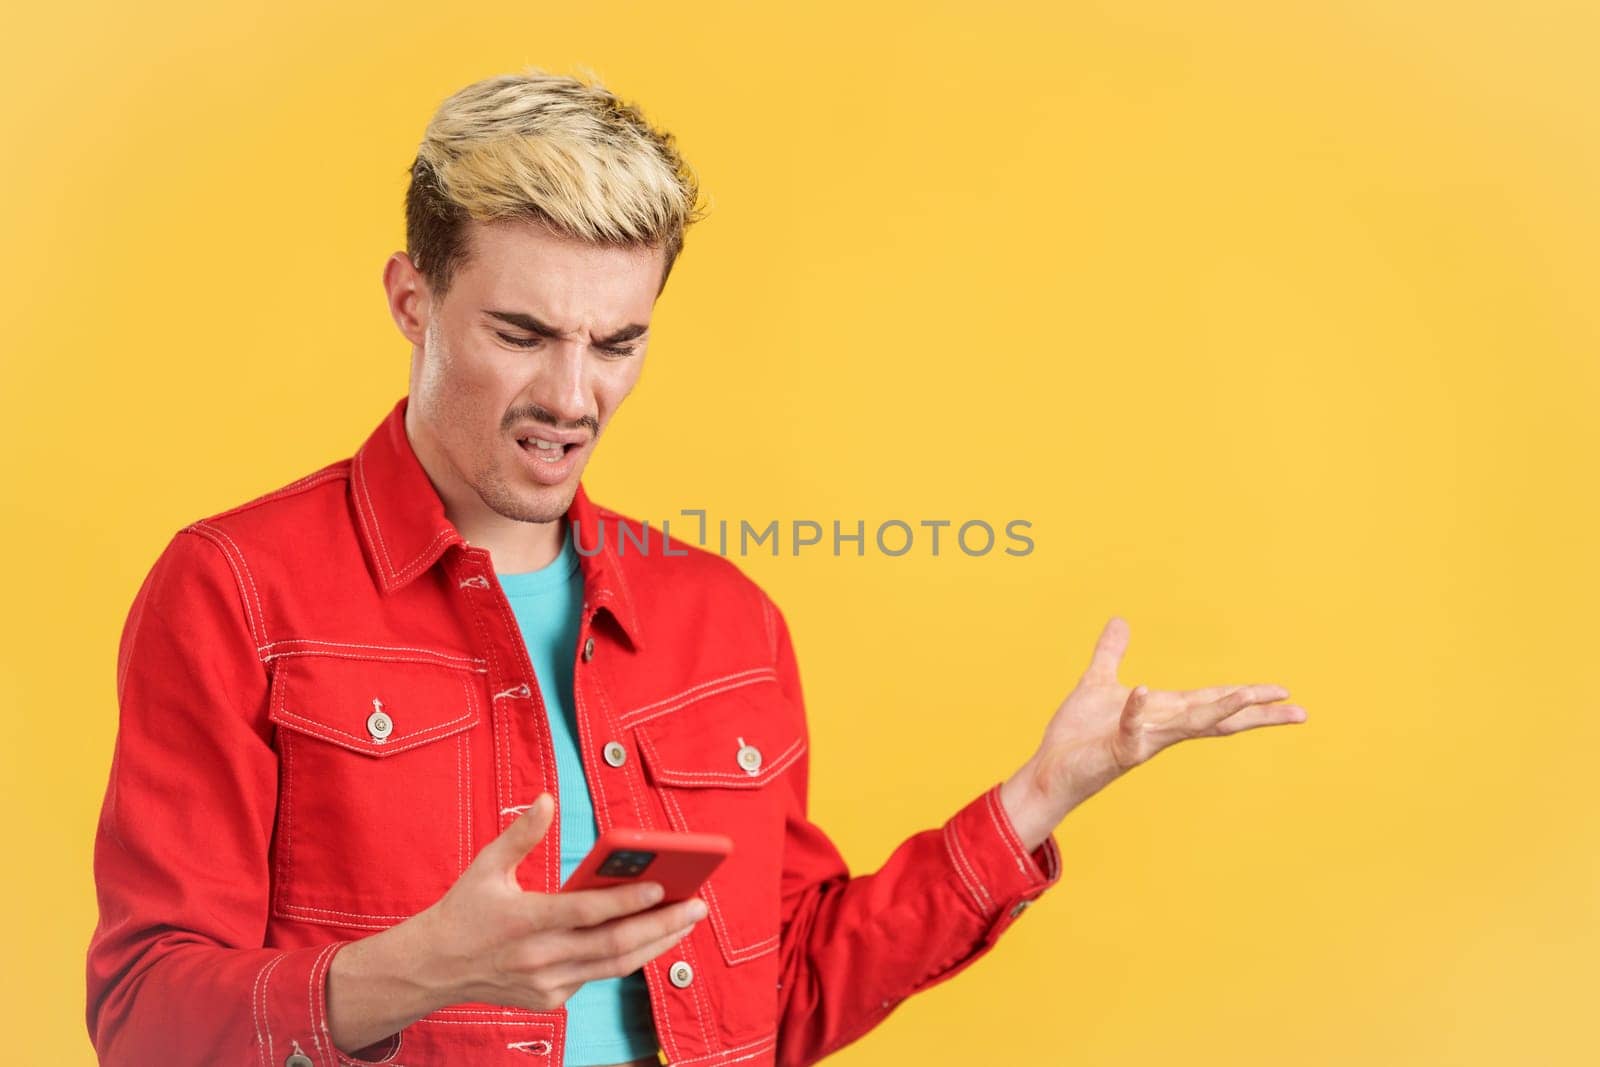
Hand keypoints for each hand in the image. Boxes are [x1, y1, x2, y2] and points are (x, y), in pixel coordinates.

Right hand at [417, 793, 705, 1008]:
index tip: (664, 885)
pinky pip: (597, 976)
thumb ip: (521, 834)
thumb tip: (547, 799)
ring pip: (614, 966)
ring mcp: (546, 983)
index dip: (628, 901)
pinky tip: (651, 937)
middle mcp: (538, 957)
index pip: (586, 911)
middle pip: (613, 944)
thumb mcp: (486, 865)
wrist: (433, 968)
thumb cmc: (464, 910)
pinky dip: (626, 957)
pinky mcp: (550, 999)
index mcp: (524, 920)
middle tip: (697, 905)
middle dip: (662, 925)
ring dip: (655, 944)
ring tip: (686, 922)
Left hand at [999, 616, 1307, 849]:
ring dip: (1217, 710)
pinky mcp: (1117, 752)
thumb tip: (1120, 621)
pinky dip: (1136, 711)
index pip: (1213, 701)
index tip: (1284, 690)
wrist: (1050, 768)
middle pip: (1218, 718)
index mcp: (1162, 712)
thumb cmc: (1078, 734)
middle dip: (1256, 712)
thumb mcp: (1098, 683)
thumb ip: (1111, 653)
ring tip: (1246, 694)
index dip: (1246, 695)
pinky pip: (1130, 730)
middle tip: (1299, 710)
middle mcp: (1161, 728)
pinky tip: (1141, 690)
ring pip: (1188, 726)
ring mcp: (1143, 742)